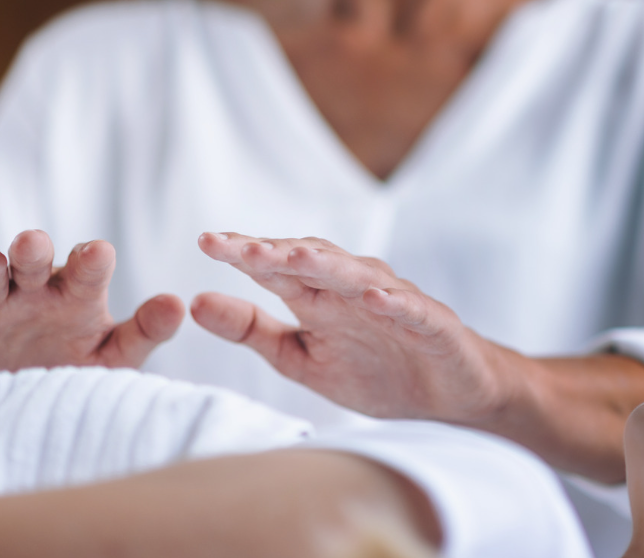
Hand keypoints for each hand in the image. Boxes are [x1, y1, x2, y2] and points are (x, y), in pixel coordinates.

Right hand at [0, 230, 183, 402]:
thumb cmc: (71, 368)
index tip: (98, 254)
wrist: (9, 400)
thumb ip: (143, 333)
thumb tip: (180, 305)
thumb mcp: (110, 357)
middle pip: (33, 260)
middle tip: (34, 244)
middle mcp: (33, 289)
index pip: (87, 269)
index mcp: (76, 293)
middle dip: (32, 250)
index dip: (91, 260)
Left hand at [191, 232, 518, 421]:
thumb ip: (250, 331)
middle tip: (236, 246)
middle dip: (274, 251)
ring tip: (292, 255)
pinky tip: (372, 296)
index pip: (275, 266)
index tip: (205, 243)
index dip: (243, 253)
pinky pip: (411, 309)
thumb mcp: (299, 357)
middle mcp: (352, 289)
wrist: (450, 399)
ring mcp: (395, 302)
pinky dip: (393, 301)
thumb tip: (194, 303)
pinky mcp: (433, 324)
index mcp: (318, 296)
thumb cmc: (375, 371)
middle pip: (310, 261)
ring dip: (325, 264)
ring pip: (356, 275)